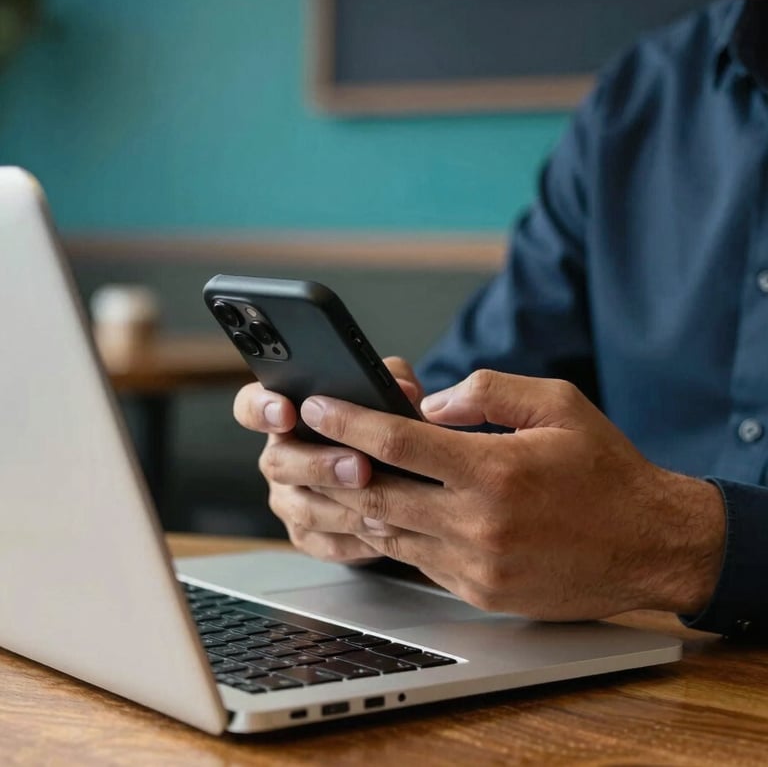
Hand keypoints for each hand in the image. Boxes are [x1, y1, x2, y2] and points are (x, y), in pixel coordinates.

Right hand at [233, 357, 423, 563]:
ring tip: (381, 509)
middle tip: (359, 466)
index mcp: (286, 415)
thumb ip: (393, 381)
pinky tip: (384, 532)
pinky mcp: (308, 535)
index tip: (287, 411)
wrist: (397, 475)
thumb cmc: (380, 424)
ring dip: (343, 509)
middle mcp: (279, 456)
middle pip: (278, 462)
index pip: (251, 406)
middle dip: (320, 465)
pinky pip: (325, 543)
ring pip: (302, 508)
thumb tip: (405, 390)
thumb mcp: (387, 393)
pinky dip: (356, 539)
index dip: (262, 409)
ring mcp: (289, 498)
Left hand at [297, 370, 725, 620]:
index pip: (398, 442)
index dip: (348, 421)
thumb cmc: (605, 469)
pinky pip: (416, 560)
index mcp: (494, 470)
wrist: (649, 545)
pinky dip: (389, 534)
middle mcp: (478, 522)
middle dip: (328, 467)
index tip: (316, 406)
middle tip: (297, 444)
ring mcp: (476, 564)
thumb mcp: (557, 405)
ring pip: (388, 533)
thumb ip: (488, 391)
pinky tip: (376, 512)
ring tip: (324, 476)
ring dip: (350, 504)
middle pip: (376, 494)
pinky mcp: (479, 591)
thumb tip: (429, 403)